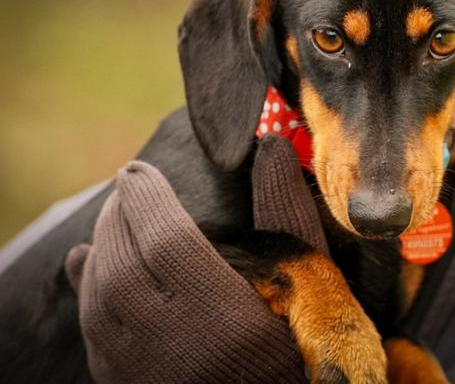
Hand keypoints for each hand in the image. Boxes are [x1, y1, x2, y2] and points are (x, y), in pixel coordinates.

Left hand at [65, 154, 310, 382]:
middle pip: (122, 268)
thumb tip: (274, 148)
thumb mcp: (311, 281)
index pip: (167, 243)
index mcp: (227, 321)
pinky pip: (93, 337)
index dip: (146, 199)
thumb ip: (289, 217)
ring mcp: (146, 377)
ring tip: (114, 218)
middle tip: (127, 186)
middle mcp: (178, 352)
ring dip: (101, 250)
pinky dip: (88, 291)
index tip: (138, 169)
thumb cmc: (307, 345)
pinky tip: (89, 263)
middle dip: (117, 218)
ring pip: (98, 302)